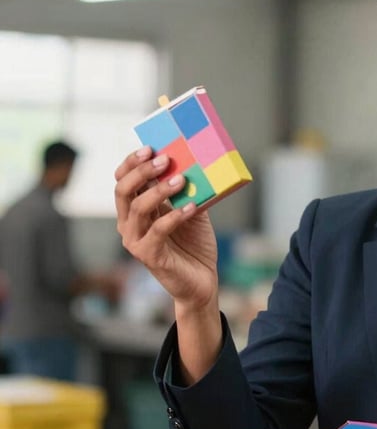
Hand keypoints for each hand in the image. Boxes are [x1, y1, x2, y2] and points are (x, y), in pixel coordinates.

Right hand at [114, 147, 218, 310]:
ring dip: (159, 191)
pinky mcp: (148, 256)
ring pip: (138, 208)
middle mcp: (129, 224)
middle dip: (141, 171)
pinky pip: (157, 230)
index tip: (149, 147)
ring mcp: (135, 241)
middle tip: (164, 159)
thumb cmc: (194, 244)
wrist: (202, 281)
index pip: (123, 180)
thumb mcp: (192, 211)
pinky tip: (192, 206)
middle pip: (123, 190)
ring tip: (181, 179)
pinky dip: (175, 215)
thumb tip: (193, 165)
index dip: (131, 162)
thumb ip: (187, 192)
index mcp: (135, 210)